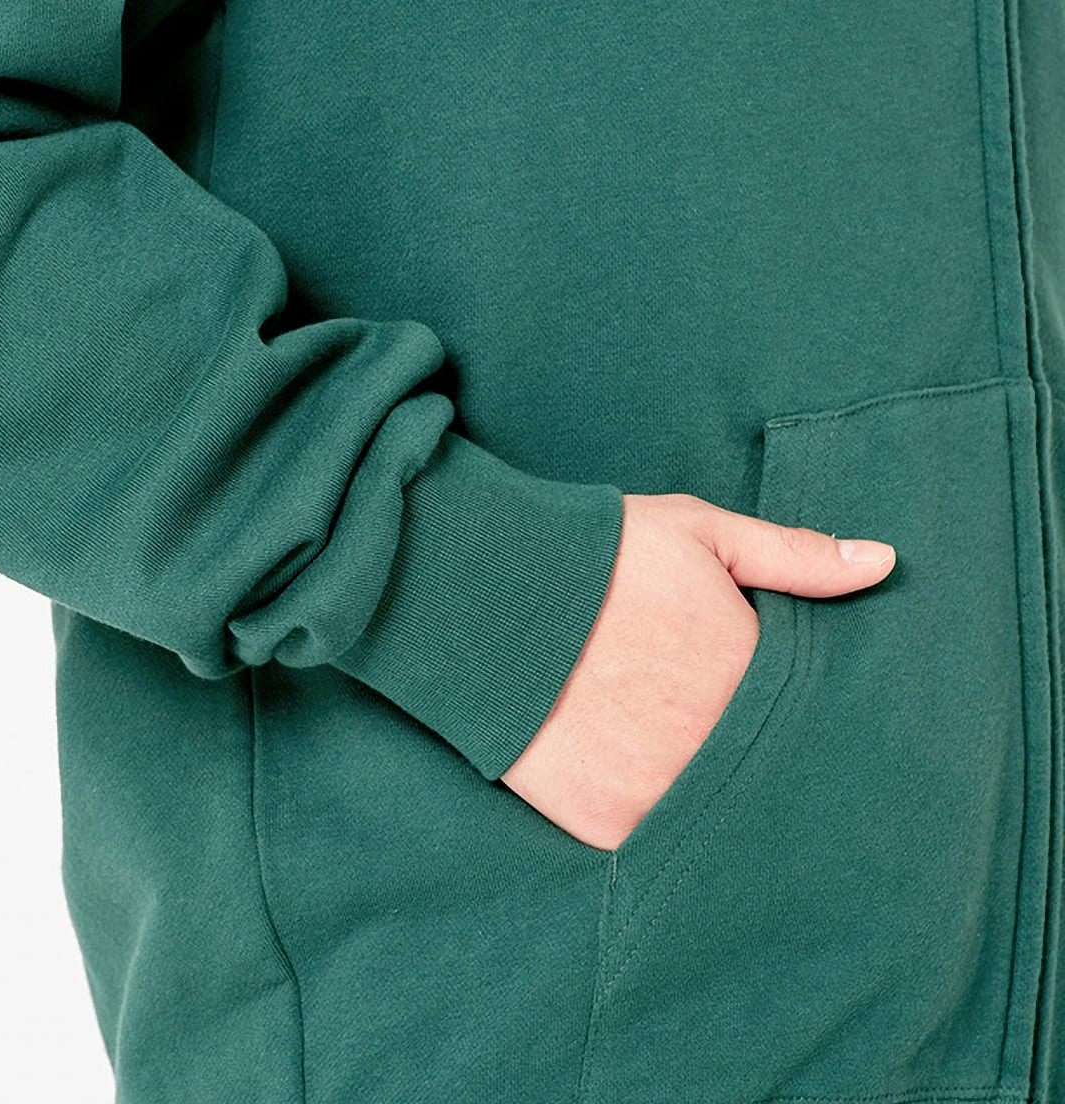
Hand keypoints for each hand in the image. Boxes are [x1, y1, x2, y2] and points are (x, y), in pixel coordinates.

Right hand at [500, 493, 896, 849]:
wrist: (490, 595)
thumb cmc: (600, 557)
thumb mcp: (702, 534)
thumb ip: (795, 556)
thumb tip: (883, 564)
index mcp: (751, 676)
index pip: (812, 716)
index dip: (804, 712)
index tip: (792, 708)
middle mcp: (715, 746)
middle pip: (767, 772)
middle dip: (761, 758)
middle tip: (726, 733)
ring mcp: (660, 792)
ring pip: (713, 812)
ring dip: (711, 794)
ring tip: (685, 760)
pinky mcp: (606, 823)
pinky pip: (651, 840)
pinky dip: (654, 820)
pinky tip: (642, 782)